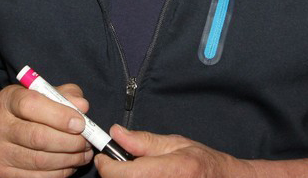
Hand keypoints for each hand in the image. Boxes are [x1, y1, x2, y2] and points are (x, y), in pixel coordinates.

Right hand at [0, 82, 94, 177]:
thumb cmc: (28, 110)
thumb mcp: (45, 93)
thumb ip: (66, 95)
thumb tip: (82, 107)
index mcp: (9, 100)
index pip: (31, 105)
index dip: (60, 115)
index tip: (81, 123)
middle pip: (37, 137)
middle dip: (70, 142)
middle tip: (87, 142)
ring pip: (40, 161)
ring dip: (69, 159)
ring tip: (84, 153)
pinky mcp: (3, 173)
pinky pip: (38, 177)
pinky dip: (60, 172)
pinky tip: (70, 164)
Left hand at [95, 125, 242, 177]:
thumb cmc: (203, 162)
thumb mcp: (175, 144)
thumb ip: (144, 141)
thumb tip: (116, 133)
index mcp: (169, 171)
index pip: (121, 174)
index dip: (106, 165)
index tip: (104, 158)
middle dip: (115, 173)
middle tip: (122, 164)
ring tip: (138, 171)